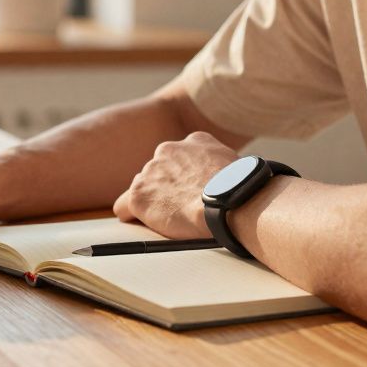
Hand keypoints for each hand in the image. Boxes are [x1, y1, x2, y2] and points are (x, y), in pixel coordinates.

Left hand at [112, 131, 238, 237]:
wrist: (233, 203)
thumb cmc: (242, 191)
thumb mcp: (235, 165)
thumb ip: (219, 165)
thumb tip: (223, 179)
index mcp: (194, 141)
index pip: (179, 158)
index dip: (185, 178)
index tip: (193, 191)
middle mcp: (167, 150)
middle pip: (158, 172)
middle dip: (168, 189)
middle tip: (184, 208)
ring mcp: (150, 172)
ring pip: (143, 189)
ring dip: (154, 203)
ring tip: (173, 220)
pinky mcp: (139, 195)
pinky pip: (124, 207)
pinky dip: (132, 216)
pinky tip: (143, 224)